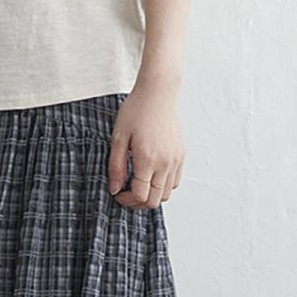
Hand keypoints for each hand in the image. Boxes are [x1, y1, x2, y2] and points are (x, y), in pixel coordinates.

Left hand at [108, 80, 184, 208]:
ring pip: (166, 194)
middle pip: (154, 201)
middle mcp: (165, 163)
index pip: (140, 196)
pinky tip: (150, 176)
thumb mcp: (118, 137)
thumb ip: (116, 166)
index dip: (126, 201)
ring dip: (151, 195)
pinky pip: (174, 182)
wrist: (158, 93)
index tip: (117, 193)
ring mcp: (175, 160)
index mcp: (148, 160)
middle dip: (138, 203)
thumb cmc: (136, 110)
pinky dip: (162, 186)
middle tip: (125, 193)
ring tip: (137, 185)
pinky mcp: (181, 155)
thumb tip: (115, 189)